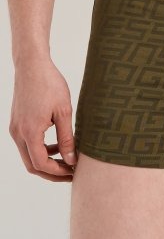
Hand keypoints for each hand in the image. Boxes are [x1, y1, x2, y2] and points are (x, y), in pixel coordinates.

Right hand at [9, 59, 76, 181]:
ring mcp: (15, 128)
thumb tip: (71, 159)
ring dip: (46, 160)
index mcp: (29, 132)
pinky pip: (27, 143)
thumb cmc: (50, 84)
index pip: (41, 164)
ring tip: (67, 158)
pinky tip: (57, 143)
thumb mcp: (63, 111)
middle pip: (32, 164)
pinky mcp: (16, 122)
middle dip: (51, 172)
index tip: (73, 172)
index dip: (57, 172)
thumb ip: (66, 138)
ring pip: (28, 155)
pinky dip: (40, 148)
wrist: (32, 65)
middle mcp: (18, 133)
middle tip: (71, 173)